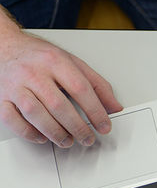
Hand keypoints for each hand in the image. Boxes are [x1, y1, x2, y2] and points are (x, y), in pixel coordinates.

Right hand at [0, 26, 122, 146]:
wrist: (6, 46)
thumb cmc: (40, 56)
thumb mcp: (73, 63)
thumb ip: (97, 84)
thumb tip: (114, 107)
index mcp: (54, 61)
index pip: (81, 88)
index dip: (96, 111)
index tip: (104, 126)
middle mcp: (33, 72)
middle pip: (59, 105)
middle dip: (77, 127)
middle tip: (88, 138)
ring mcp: (15, 86)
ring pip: (36, 114)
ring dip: (56, 133)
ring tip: (68, 140)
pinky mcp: (1, 97)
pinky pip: (12, 120)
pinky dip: (29, 133)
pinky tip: (43, 137)